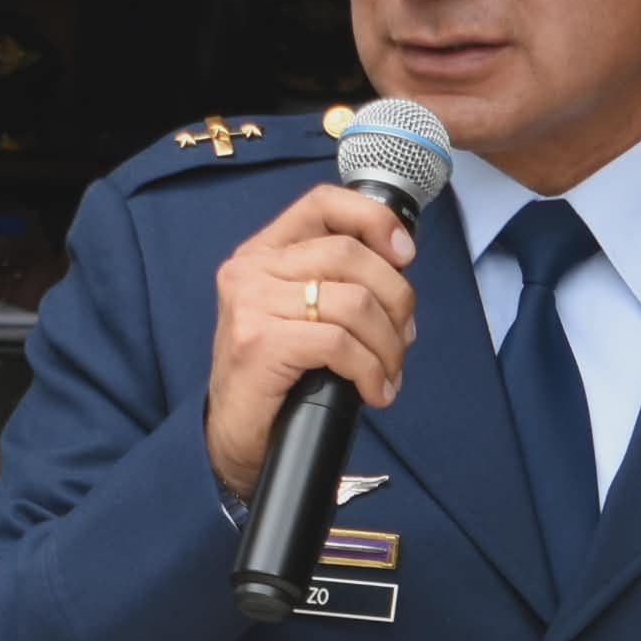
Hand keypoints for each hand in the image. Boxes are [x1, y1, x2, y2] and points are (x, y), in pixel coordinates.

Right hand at [206, 185, 418, 497]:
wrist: (235, 438)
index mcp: (264, 252)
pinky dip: (371, 371)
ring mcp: (251, 304)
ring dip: (388, 344)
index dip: (374, 220)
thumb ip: (337, 279)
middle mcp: (250, 269)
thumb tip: (401, 264)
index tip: (405, 255)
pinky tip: (375, 392)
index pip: (323, 203)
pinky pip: (340, 343)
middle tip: (402, 338)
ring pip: (354, 302)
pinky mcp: (259, 343)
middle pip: (350, 254)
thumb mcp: (303, 313)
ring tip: (389, 372)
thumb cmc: (279, 377)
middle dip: (396, 298)